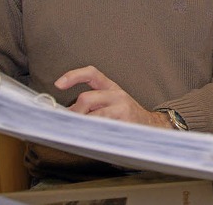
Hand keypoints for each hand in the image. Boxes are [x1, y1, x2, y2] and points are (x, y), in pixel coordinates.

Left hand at [54, 66, 173, 128]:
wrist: (153, 128)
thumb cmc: (128, 118)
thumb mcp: (112, 104)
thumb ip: (92, 105)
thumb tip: (66, 113)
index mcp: (112, 88)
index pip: (91, 73)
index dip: (73, 76)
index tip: (58, 84)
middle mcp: (117, 95)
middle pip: (86, 99)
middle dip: (73, 113)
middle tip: (69, 124)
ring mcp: (122, 109)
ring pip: (92, 116)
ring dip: (81, 126)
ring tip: (77, 133)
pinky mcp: (124, 123)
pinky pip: (101, 128)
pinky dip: (91, 134)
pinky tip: (90, 138)